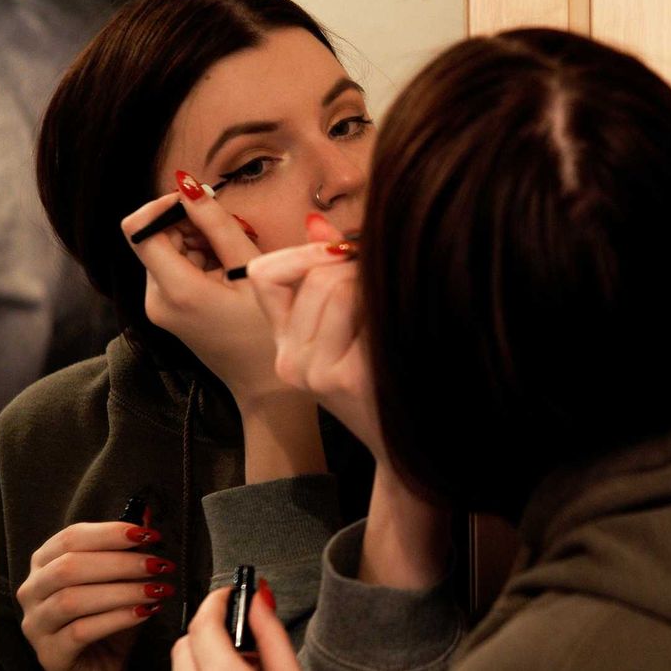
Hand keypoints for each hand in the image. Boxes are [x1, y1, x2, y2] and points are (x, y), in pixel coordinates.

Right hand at [17, 522, 174, 670]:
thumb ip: (127, 547)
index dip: (110, 532)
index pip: (71, 537)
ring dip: (122, 591)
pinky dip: (118, 618)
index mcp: (45, 563)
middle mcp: (32, 590)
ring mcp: (36, 624)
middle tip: (158, 565)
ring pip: (73, 600)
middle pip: (70, 567)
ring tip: (157, 590)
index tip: (148, 535)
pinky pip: (80, 631)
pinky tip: (145, 612)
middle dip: (121, 563)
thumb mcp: (120, 579)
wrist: (100, 664)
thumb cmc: (107, 616)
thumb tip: (145, 513)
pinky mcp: (49, 653)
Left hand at [119, 172, 280, 403]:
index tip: (199, 204)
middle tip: (233, 238)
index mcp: (175, 289)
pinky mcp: (168, 311)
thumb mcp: (251, 271)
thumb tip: (188, 186)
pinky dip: (201, 262)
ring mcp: (159, 307)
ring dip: (200, 245)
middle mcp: (155, 299)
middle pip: (156, 237)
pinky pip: (176, 270)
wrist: (266, 386)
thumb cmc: (267, 332)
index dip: (164, 206)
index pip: (138, 227)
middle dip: (191, 227)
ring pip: (168, 251)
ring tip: (235, 263)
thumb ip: (218, 225)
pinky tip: (229, 277)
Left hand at [171, 584, 297, 670]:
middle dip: (207, 626)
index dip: (216, 600)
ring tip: (238, 655)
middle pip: (184, 644)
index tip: (231, 591)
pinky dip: (202, 667)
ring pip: (181, 663)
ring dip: (203, 650)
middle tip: (235, 620)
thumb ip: (272, 634)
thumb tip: (258, 598)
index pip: (203, 626)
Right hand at [245, 215, 383, 457]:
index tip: (340, 253)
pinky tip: (399, 332)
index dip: (302, 253)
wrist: (406, 449)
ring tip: (391, 311)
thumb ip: (326, 276)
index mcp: (283, 346)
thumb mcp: (346, 331)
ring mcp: (314, 371)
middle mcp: (289, 361)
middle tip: (386, 283)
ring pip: (339, 286)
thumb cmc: (381, 384)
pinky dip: (387, 308)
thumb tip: (316, 221)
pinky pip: (364, 308)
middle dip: (356, 267)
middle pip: (316, 275)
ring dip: (374, 286)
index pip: (265, 275)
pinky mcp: (346, 376)